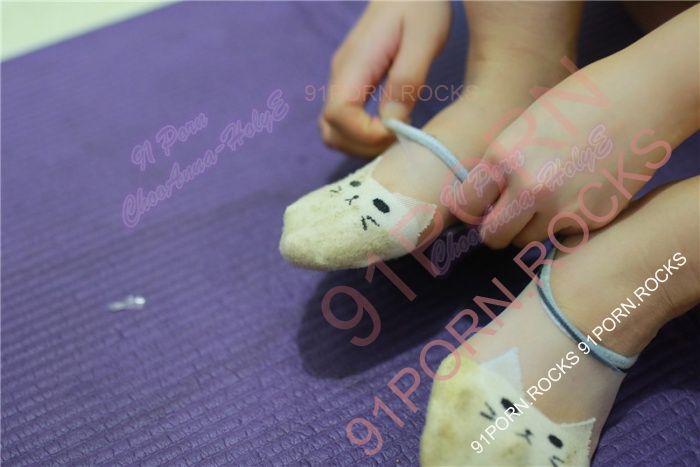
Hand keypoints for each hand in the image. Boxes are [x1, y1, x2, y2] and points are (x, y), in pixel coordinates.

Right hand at [320, 1, 450, 157]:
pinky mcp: (353, 83)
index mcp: (354, 64)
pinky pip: (345, 120)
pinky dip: (362, 134)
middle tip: (398, 139)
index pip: (338, 115)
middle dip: (361, 146)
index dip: (364, 135)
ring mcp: (343, 80)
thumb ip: (406, 80)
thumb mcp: (423, 40)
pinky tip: (390, 127)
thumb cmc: (421, 6)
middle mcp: (341, 75)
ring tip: (395, 136)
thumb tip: (391, 122)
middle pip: (330, 129)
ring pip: (334, 129)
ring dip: (361, 144)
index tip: (396, 131)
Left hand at [452, 61, 674, 248]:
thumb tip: (485, 201)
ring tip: (548, 197)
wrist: (644, 96)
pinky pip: (563, 233)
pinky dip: (565, 221)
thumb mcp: (524, 127)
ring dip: (530, 227)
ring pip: (527, 240)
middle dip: (497, 227)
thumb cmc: (580, 101)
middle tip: (508, 215)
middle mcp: (529, 188)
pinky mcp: (592, 220)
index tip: (481, 206)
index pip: (467, 205)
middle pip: (493, 236)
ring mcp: (562, 208)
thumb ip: (501, 165)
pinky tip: (580, 191)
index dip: (473, 207)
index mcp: (504, 157)